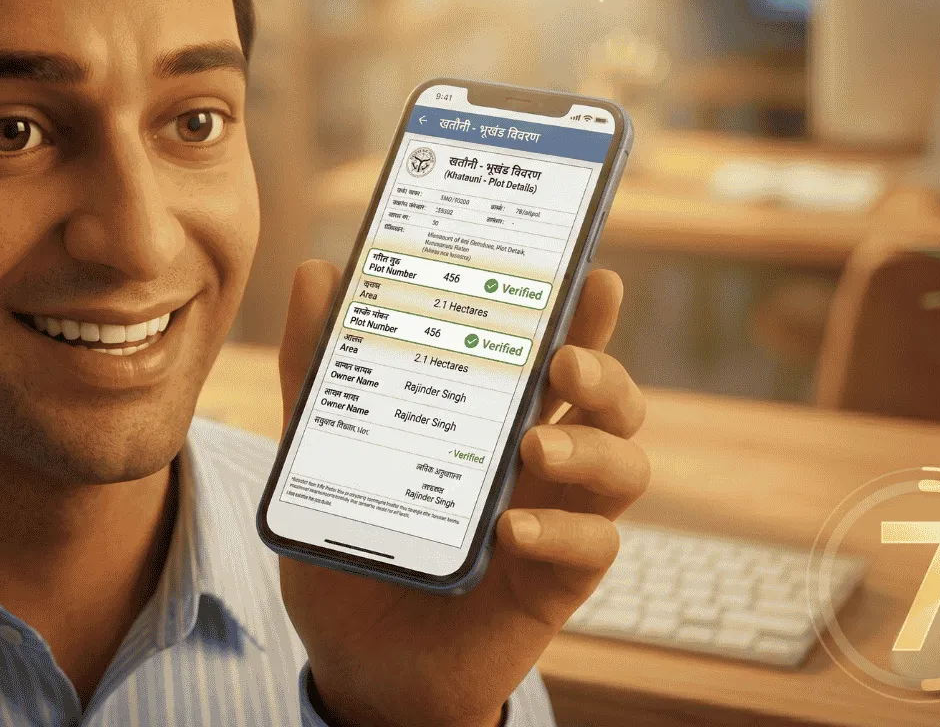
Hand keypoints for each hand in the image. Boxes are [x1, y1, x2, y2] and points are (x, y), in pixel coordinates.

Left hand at [277, 261, 649, 726]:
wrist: (362, 666)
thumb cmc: (358, 554)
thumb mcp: (323, 458)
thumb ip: (319, 372)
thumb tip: (316, 273)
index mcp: (498, 419)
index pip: (554, 352)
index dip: (583, 314)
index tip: (592, 274)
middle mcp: (539, 461)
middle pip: (609, 399)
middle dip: (603, 368)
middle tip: (561, 361)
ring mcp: (555, 517)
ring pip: (623, 465)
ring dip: (590, 446)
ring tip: (533, 445)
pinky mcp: (556, 580)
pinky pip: (594, 546)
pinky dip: (563, 530)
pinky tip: (515, 529)